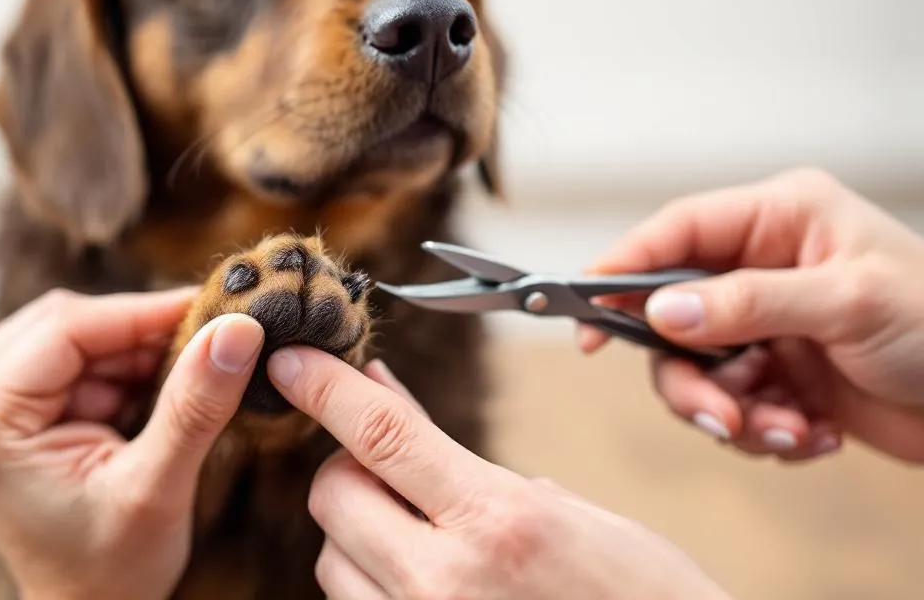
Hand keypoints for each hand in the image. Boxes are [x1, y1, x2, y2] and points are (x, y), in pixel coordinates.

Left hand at [0, 287, 265, 599]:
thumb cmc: (109, 569)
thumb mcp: (156, 487)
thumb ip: (193, 405)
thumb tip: (236, 329)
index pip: (66, 328)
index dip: (146, 311)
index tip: (217, 307)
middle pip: (66, 322)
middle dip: (139, 333)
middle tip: (210, 344)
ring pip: (72, 331)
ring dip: (130, 350)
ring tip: (182, 382)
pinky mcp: (1, 399)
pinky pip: (69, 352)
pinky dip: (117, 366)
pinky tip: (149, 395)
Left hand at [268, 347, 732, 599]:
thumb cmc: (647, 597)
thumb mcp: (566, 509)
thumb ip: (463, 461)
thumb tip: (386, 398)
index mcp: (499, 522)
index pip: (381, 434)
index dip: (326, 388)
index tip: (289, 360)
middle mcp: (448, 583)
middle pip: (333, 496)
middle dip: (348, 470)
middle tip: (389, 469)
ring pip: (331, 561)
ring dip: (357, 535)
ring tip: (423, 539)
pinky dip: (372, 586)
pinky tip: (425, 582)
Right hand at [580, 167, 923, 463]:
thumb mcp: (845, 303)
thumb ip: (748, 303)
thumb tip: (662, 309)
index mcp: (779, 218)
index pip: (675, 232)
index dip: (622, 269)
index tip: (583, 312)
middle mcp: (764, 265)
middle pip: (671, 315)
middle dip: (691, 374)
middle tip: (719, 414)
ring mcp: (769, 322)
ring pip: (696, 369)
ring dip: (730, 412)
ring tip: (780, 433)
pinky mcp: (780, 373)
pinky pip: (732, 405)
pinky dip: (762, 430)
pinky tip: (810, 436)